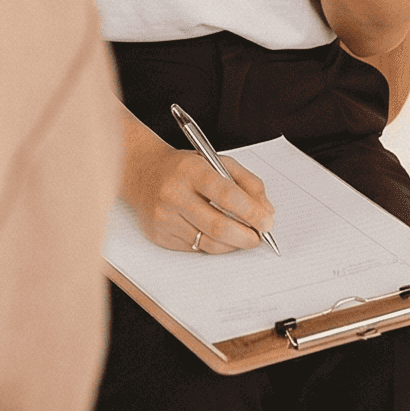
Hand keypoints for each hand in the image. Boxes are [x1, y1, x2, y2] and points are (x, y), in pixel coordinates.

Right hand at [122, 138, 273, 254]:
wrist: (143, 173)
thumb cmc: (185, 168)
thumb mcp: (217, 162)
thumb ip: (247, 183)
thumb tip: (266, 212)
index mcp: (191, 170)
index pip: (226, 194)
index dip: (251, 212)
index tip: (267, 222)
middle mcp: (174, 194)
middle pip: (218, 226)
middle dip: (246, 236)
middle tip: (258, 237)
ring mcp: (164, 217)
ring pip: (209, 243)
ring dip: (233, 244)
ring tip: (242, 237)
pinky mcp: (159, 236)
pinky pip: (195, 248)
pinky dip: (213, 245)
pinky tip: (217, 235)